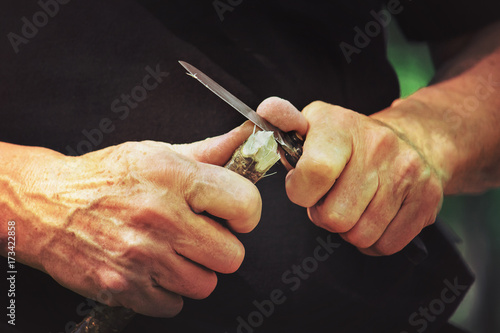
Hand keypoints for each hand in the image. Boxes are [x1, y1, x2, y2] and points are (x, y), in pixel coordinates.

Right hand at [25, 123, 260, 316]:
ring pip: (205, 285)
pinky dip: (168, 292)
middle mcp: (160, 218)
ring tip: (174, 252)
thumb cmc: (105, 177)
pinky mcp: (123, 287)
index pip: (244, 204)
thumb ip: (208, 151)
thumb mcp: (156, 153)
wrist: (47, 205)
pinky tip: (154, 269)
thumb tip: (245, 139)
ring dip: (195, 271)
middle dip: (221, 247)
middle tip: (200, 236)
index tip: (235, 216)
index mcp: (173, 177)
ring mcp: (141, 256)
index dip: (247, 213)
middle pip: (231, 255)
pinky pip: (173, 305)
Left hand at [257, 97, 443, 255]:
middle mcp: (378, 147)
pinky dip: (373, 240)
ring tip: (352, 205)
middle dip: (325, 215)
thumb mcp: (316, 122)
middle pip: (335, 217)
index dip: (301, 191)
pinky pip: (385, 246)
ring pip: (359, 236)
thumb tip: (266, 111)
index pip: (315, 172)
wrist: (416, 139)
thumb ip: (284, 121)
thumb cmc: (351, 139)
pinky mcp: (427, 201)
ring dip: (349, 229)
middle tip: (331, 199)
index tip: (303, 186)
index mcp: (342, 127)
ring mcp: (406, 175)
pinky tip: (372, 216)